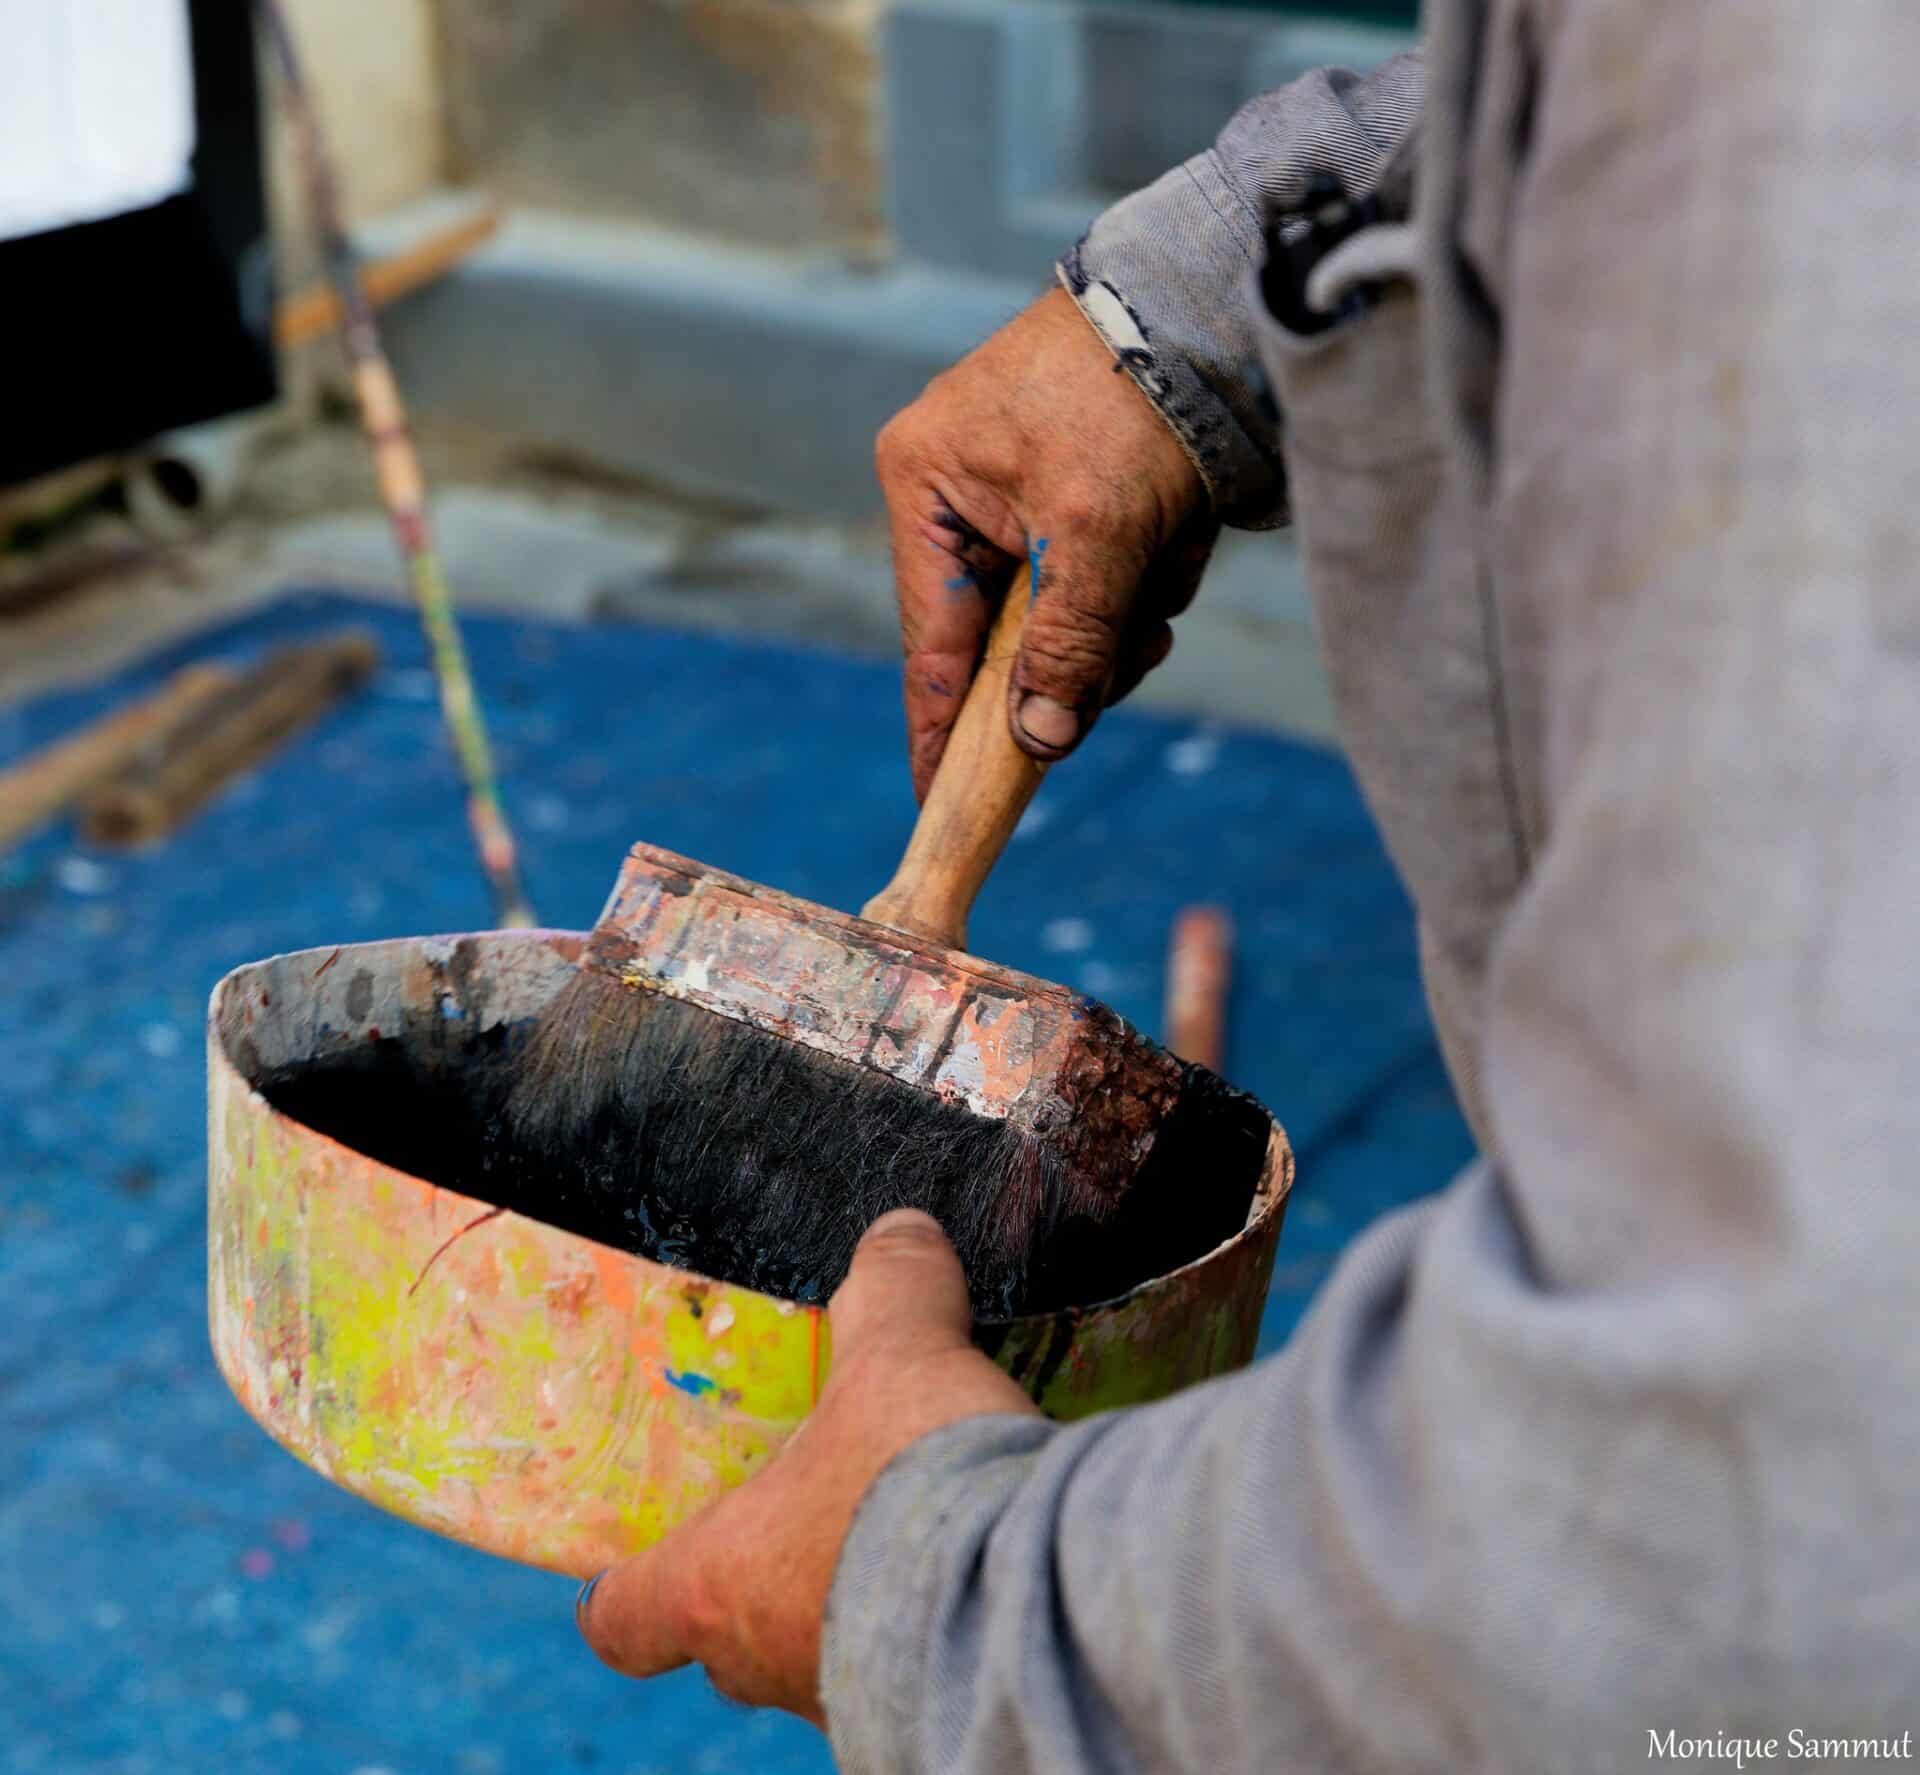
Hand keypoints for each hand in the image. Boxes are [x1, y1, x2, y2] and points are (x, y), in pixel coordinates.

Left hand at [575, 1211, 1038, 1724]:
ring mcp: (847, 1704)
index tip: (628, 1567)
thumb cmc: (918, 1483)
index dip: (621, 1587)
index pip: (624, 1616)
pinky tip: (980, 1576)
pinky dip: (929, 1632)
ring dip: (850, 1604)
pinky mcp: (930, 1725)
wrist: (1033, 1604)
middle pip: (726, 1636)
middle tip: (807, 1513)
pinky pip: (905, 1679)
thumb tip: (896, 1232)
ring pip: (817, 1659)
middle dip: (762, 1576)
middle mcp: (768, 1658)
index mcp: (719, 1579)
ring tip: (910, 1536)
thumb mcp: (902, 1354)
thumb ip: (891, 1288)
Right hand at [876, 286, 1213, 799]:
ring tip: (1168, 554)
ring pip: (1068, 619)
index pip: (929, 645)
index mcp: (927, 486)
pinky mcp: (1084, 499)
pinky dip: (1151, 576)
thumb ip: (1066, 641)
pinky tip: (1181, 534)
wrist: (1218, 296)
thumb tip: (1038, 741)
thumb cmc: (1133, 392)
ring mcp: (1024, 496)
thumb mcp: (1096, 528)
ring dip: (1129, 610)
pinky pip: (1108, 583)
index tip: (940, 802)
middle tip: (1136, 639)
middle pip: (1008, 642)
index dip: (942, 731)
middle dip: (1083, 647)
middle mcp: (962, 493)